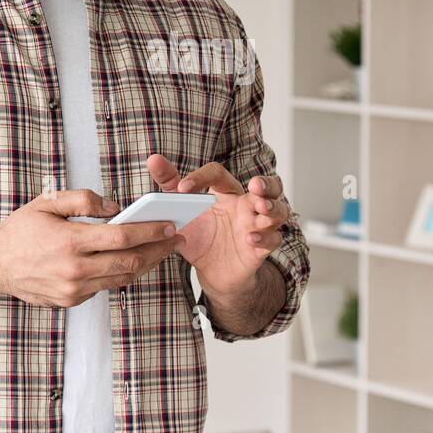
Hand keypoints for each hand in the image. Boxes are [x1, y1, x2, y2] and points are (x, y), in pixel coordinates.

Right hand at [0, 189, 184, 307]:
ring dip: (145, 264)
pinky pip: (104, 287)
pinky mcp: (71, 301)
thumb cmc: (21, 230)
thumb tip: (116, 207)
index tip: (169, 225)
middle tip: (175, 239)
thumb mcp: (48, 202)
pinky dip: (121, 274)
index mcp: (70, 242)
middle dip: (157, 250)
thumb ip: (84, 200)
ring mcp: (73, 290)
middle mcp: (75, 270)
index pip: (122, 237)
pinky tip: (132, 261)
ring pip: (121, 278)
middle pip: (129, 262)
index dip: (151, 231)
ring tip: (161, 250)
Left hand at [145, 155, 290, 297]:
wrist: (213, 272)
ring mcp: (256, 225)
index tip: (182, 189)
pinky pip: (273, 239)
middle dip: (266, 184)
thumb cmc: (202, 236)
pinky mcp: (262, 247)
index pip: (218, 174)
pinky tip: (250, 238)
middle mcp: (245, 205)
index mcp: (225, 193)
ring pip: (278, 210)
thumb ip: (170, 185)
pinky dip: (264, 237)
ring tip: (260, 208)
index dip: (200, 177)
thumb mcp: (183, 212)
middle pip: (268, 186)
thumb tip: (153, 159)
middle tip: (255, 185)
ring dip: (272, 207)